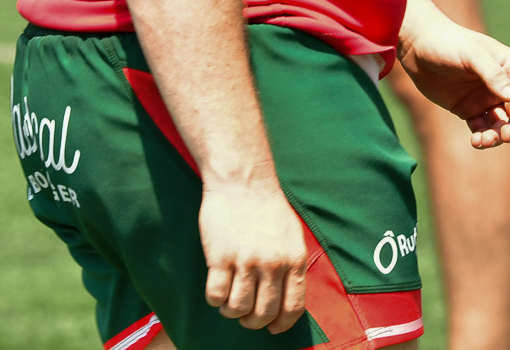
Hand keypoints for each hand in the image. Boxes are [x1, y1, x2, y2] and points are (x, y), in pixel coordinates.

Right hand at [199, 172, 309, 333]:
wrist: (242, 180)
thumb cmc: (267, 207)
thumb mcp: (292, 235)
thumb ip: (292, 265)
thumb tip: (288, 296)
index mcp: (294, 259)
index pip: (292, 307)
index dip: (281, 324)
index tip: (272, 328)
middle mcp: (272, 264)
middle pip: (263, 313)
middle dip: (253, 321)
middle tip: (245, 316)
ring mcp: (246, 261)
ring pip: (238, 308)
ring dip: (232, 312)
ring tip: (229, 303)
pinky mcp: (220, 257)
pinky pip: (216, 295)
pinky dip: (215, 300)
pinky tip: (217, 290)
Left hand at [398, 5, 509, 148]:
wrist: (417, 46)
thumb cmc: (447, 42)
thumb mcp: (471, 54)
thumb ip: (493, 74)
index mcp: (509, 67)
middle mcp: (501, 84)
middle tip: (505, 136)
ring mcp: (484, 98)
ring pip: (501, 124)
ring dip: (498, 136)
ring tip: (485, 141)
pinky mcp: (468, 109)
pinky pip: (482, 129)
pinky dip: (483, 138)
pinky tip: (476, 142)